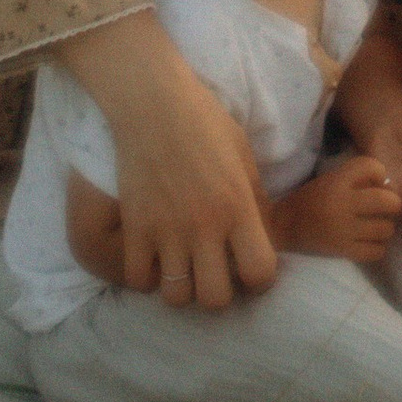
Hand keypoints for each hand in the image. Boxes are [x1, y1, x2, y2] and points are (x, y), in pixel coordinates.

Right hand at [61, 7, 277, 307]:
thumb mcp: (243, 155)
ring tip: (184, 266)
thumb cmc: (205, 121)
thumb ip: (256, 200)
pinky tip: (154, 258)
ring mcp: (166, 231)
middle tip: (215, 271)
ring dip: (183, 288)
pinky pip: (139, 281)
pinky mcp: (134, 229)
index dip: (260, 279)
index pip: (260, 272)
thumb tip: (267, 238)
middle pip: (216, 299)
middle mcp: (204, 227)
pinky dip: (147, 276)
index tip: (251, 267)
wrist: (152, 102)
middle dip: (220, 293)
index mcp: (238, 206)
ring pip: (177, 298)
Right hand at [275, 152, 401, 262]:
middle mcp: (342, 204)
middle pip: (387, 201)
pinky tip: (370, 243)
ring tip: (378, 226)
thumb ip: (356, 179)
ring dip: (386, 227)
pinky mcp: (342, 251)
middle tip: (387, 207)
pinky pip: (376, 251)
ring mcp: (343, 230)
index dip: (380, 173)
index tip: (376, 182)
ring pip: (385, 229)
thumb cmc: (310, 199)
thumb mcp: (331, 179)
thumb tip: (387, 184)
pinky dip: (378, 247)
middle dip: (393, 203)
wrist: (282, 226)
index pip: (373, 167)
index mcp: (338, 181)